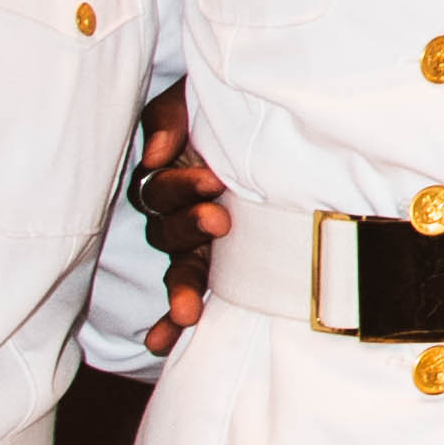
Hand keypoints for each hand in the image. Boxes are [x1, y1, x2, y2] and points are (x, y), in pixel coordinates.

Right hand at [129, 89, 229, 357]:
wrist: (288, 124)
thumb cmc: (233, 108)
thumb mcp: (198, 99)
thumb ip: (171, 116)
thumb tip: (155, 155)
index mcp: (174, 175)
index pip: (159, 190)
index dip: (180, 188)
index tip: (213, 181)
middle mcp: (181, 214)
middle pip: (166, 231)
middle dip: (190, 228)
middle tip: (221, 222)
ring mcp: (198, 246)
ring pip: (179, 270)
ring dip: (180, 291)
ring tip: (189, 311)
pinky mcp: (219, 270)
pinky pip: (187, 299)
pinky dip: (171, 323)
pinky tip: (162, 345)